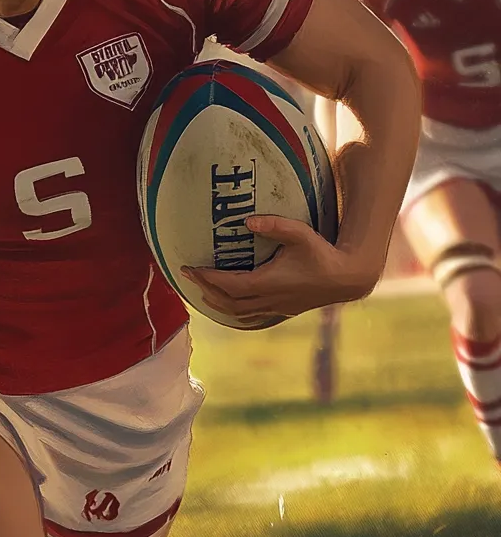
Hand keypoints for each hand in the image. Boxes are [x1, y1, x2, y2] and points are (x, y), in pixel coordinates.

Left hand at [182, 215, 374, 321]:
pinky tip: (228, 303)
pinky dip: (233, 311)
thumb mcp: (300, 233)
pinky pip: (250, 316)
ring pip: (238, 313)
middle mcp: (269, 299)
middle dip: (205, 289)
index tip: (189, 269)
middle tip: (188, 276)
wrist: (347, 279)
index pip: (230, 286)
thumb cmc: (322, 253)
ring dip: (217, 303)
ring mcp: (276, 307)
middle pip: (228, 303)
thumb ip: (274, 225)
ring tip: (201, 290)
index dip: (207, 279)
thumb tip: (248, 221)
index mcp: (269, 283)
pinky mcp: (282, 309)